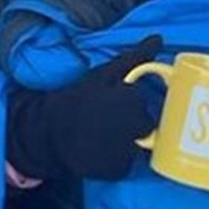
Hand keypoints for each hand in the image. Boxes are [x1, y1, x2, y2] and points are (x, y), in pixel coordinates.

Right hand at [5, 36, 162, 180]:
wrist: (49, 132)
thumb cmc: (79, 99)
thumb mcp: (106, 75)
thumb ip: (135, 58)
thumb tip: (158, 38)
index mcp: (133, 100)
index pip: (145, 104)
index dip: (130, 104)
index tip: (115, 104)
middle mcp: (134, 126)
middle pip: (146, 126)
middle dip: (132, 123)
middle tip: (110, 121)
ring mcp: (127, 151)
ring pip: (138, 146)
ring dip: (126, 142)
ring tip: (104, 137)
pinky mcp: (119, 170)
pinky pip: (127, 165)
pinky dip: (117, 160)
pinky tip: (101, 151)